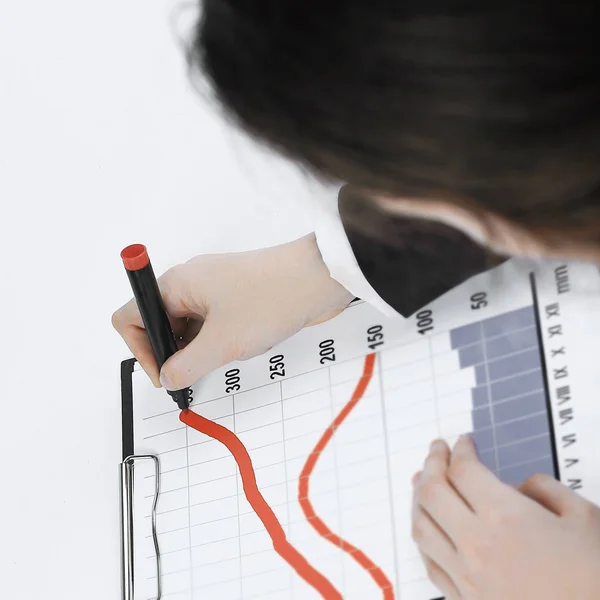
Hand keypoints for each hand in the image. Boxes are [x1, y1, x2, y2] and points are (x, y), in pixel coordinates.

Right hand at [112, 234, 353, 389]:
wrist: (320, 278)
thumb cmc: (269, 299)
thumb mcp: (222, 342)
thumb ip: (186, 366)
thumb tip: (168, 378)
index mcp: (176, 284)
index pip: (132, 317)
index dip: (140, 350)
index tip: (166, 375)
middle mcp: (191, 283)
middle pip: (162, 324)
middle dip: (177, 353)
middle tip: (199, 372)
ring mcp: (216, 289)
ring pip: (192, 327)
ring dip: (204, 348)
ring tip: (231, 351)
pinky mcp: (238, 297)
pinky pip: (217, 325)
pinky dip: (224, 340)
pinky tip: (247, 343)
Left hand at [411, 436, 599, 599]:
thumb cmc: (596, 577)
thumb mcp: (583, 517)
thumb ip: (542, 489)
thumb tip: (513, 487)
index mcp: (504, 517)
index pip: (463, 470)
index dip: (460, 450)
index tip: (463, 442)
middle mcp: (477, 544)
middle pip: (432, 492)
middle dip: (432, 464)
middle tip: (437, 451)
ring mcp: (467, 576)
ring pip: (422, 526)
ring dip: (418, 498)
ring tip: (422, 481)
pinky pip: (430, 563)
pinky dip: (424, 537)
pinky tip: (429, 526)